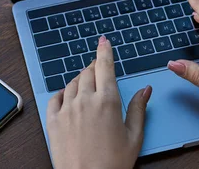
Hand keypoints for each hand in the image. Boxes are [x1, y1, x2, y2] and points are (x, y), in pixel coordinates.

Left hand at [46, 36, 151, 168]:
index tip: (104, 41)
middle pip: (88, 72)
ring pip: (72, 83)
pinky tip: (67, 95)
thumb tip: (145, 90)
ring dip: (80, 79)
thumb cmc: (112, 163)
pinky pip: (55, 98)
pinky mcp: (53, 121)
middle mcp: (84, 100)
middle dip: (94, 66)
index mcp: (107, 101)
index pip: (104, 66)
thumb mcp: (134, 136)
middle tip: (99, 66)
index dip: (104, 50)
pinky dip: (62, 92)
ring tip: (86, 82)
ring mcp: (66, 109)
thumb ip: (138, 109)